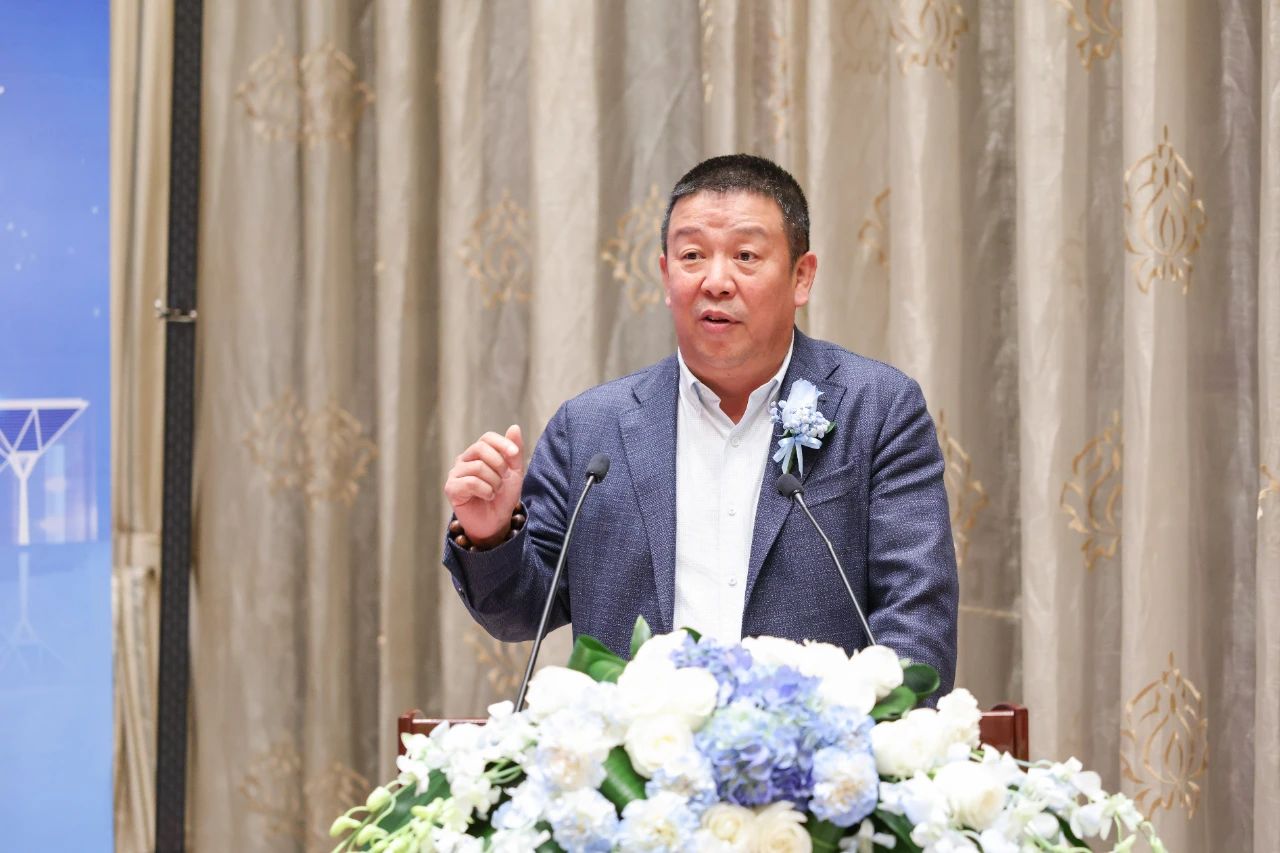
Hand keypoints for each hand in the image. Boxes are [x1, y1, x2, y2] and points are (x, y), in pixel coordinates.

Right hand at [444, 425, 524, 547]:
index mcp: (478, 454)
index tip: (514, 455)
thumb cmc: (503, 497)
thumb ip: (515, 452)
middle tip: (504, 479)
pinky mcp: (451, 488)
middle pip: (481, 448)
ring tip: (495, 491)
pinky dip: (486, 490)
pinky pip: (471, 482)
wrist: (496, 522)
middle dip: (499, 464)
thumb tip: (514, 427)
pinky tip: (488, 497)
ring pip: (478, 467)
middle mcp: (464, 460)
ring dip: (494, 481)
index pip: (487, 438)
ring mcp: (455, 474)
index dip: (502, 444)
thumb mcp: (514, 472)